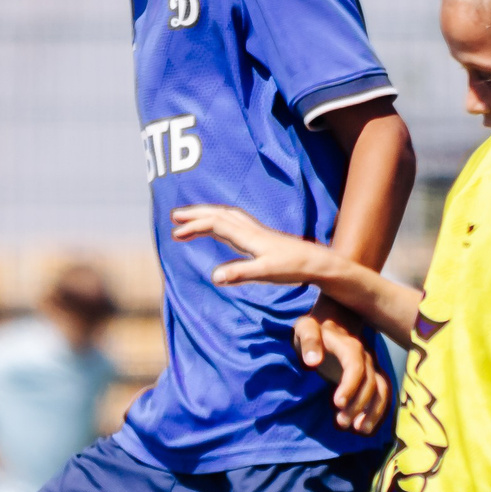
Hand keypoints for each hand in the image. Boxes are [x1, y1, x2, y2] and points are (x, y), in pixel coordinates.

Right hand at [170, 204, 330, 288]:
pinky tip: (218, 226)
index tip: (175, 234)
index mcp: (248, 236)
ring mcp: (256, 231)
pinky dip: (219, 219)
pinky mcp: (261, 236)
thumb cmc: (292, 268)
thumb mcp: (265, 273)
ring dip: (206, 214)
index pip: (216, 224)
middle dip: (195, 214)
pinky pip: (234, 221)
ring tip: (189, 219)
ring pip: (226, 215)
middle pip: (218, 214)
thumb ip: (240, 273)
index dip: (194, 226)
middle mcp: (250, 230)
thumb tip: (214, 277)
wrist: (316, 262)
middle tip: (174, 217)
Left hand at [296, 302, 390, 435]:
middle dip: (358, 404)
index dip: (350, 385)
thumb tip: (312, 361)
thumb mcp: (306, 328)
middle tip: (341, 422)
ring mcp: (372, 366)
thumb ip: (309, 341)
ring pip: (381, 389)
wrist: (334, 319)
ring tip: (359, 430)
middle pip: (370, 382)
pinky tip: (365, 426)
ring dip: (373, 411)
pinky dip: (377, 410)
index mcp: (349, 346)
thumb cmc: (315, 327)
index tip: (337, 403)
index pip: (356, 366)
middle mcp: (366, 357)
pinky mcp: (372, 376)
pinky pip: (382, 393)